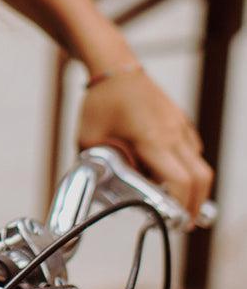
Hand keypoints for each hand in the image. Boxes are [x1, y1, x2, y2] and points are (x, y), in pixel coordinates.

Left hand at [76, 67, 213, 227]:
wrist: (113, 66)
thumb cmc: (100, 99)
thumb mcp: (88, 138)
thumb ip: (97, 166)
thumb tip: (101, 187)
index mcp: (152, 139)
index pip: (181, 181)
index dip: (181, 206)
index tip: (174, 221)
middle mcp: (173, 133)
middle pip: (201, 178)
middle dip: (194, 204)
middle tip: (181, 220)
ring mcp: (180, 125)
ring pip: (199, 164)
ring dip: (190, 185)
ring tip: (170, 197)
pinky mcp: (180, 120)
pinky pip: (191, 150)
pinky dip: (185, 166)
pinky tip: (164, 169)